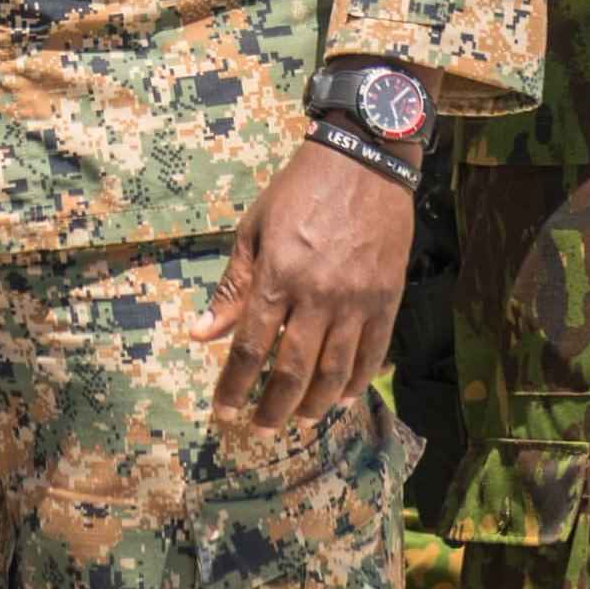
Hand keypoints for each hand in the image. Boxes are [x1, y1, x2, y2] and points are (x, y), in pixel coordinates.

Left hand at [199, 138, 417, 428]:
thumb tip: (201, 333)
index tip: (223, 409)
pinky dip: (358, 382)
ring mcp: (357, 300)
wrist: (363, 160)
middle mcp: (318, 295)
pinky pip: (373, 354)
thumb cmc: (298, 191)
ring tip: (298, 419)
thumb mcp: (254, 229)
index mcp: (278, 275)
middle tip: (259, 428)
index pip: (251, 346)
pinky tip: (343, 398)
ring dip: (314, 404)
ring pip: (335, 372)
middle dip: (273, 407)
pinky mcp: (388, 299)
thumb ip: (232, 286)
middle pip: (293, 370)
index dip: (234, 384)